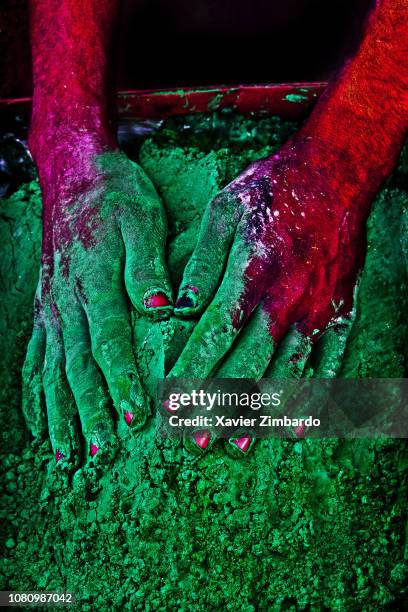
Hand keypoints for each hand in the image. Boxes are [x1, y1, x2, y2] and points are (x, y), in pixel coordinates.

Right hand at [22, 145, 171, 468]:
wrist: (73, 171)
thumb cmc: (115, 194)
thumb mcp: (141, 219)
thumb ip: (147, 267)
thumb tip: (162, 310)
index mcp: (94, 283)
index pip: (108, 343)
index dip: (122, 382)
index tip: (136, 417)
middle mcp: (67, 302)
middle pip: (77, 367)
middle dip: (89, 413)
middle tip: (102, 454)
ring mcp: (51, 308)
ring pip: (52, 372)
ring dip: (60, 416)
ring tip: (68, 455)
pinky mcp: (45, 308)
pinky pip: (35, 358)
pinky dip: (35, 394)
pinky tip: (38, 421)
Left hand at [169, 139, 367, 451]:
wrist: (334, 175)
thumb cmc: (272, 191)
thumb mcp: (224, 212)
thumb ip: (200, 265)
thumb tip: (176, 310)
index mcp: (252, 272)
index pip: (215, 336)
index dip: (191, 374)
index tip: (170, 404)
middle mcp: (287, 298)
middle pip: (248, 364)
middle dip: (218, 405)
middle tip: (194, 441)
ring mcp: (319, 310)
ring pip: (286, 374)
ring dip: (258, 414)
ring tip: (234, 445)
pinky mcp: (342, 313)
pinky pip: (329, 365)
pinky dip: (312, 399)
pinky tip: (294, 427)